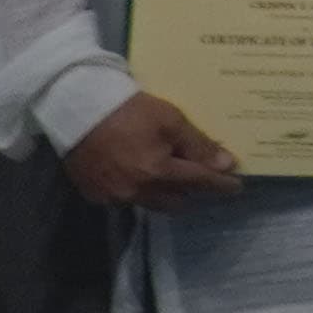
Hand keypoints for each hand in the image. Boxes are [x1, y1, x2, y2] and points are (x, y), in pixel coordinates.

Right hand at [65, 89, 241, 209]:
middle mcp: (135, 191)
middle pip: (176, 201)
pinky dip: (138, 191)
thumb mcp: (171, 121)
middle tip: (203, 179)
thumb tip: (226, 164)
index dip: (220, 184)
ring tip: (174, 179)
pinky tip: (141, 176)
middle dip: (193, 192)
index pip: (199, 183)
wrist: (76, 109)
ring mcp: (112, 196)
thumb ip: (199, 146)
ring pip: (151, 203)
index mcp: (157, 173)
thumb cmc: (129, 110)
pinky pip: (126, 201)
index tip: (236, 185)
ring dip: (166, 194)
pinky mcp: (94, 195)